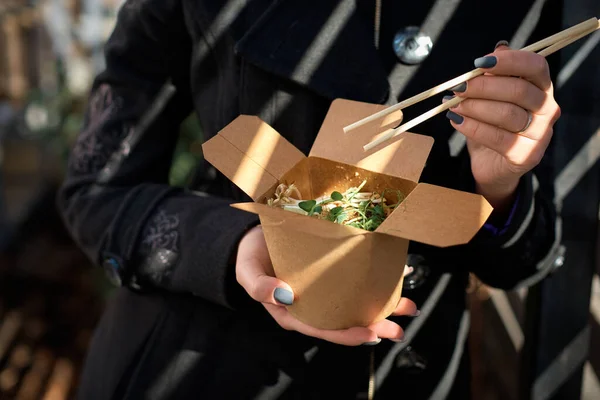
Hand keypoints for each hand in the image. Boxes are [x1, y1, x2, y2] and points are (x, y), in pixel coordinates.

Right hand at [236, 225, 418, 345]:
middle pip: (346, 320)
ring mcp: (326, 289)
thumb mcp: (247, 272)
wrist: (255, 236)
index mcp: (294, 312)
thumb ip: (258, 287)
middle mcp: (314, 305)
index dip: (347, 335)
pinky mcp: (333, 271)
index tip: (370, 333)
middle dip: (376, 326)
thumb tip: (284, 296)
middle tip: (398, 328)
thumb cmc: (250, 257)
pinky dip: (380, 277)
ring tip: (409, 307)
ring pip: (357, 302)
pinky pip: (357, 278)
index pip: (323, 329)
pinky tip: (400, 273)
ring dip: (385, 306)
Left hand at [445, 42, 560, 209]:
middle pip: (518, 90)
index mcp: (542, 88)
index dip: (508, 61)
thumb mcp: (491, 97)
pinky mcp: (526, 155)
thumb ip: (494, 74)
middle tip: (458, 87)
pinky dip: (471, 127)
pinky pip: (497, 138)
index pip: (535, 66)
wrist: (492, 165)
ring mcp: (540, 134)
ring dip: (474, 107)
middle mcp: (547, 109)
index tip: (479, 63)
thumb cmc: (492, 125)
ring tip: (453, 105)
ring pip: (506, 114)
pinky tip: (456, 120)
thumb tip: (498, 47)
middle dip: (482, 86)